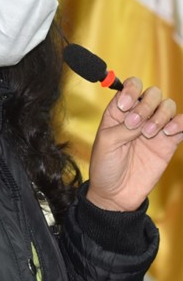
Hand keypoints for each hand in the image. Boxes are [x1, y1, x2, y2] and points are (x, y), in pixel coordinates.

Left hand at [86, 77, 182, 211]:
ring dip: (161, 116)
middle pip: (153, 94)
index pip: (130, 87)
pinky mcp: (169, 142)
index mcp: (118, 112)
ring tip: (149, 134)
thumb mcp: (106, 144)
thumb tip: (140, 118)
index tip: (126, 106)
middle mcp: (138, 116)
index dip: (131, 90)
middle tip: (137, 124)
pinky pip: (182, 124)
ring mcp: (155, 128)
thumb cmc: (105, 166)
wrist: (117, 193)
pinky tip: (169, 133)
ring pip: (168, 106)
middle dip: (147, 104)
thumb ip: (123, 127)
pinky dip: (179, 123)